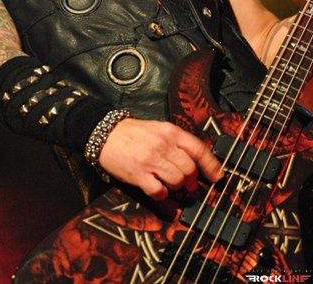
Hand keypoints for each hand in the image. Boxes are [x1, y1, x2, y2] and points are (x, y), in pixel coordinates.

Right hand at [99, 118, 221, 199]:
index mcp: (171, 132)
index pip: (198, 149)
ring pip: (177, 181)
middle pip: (189, 169)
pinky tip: (158, 190)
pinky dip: (162, 195)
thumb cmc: (134, 132)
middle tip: (187, 184)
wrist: (106, 134)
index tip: (218, 177)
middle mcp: (163, 145)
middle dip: (191, 181)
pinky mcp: (139, 175)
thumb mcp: (158, 129)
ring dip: (177, 188)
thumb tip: (195, 161)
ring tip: (170, 185)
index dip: (211, 165)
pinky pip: (159, 191)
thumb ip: (176, 142)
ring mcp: (151, 160)